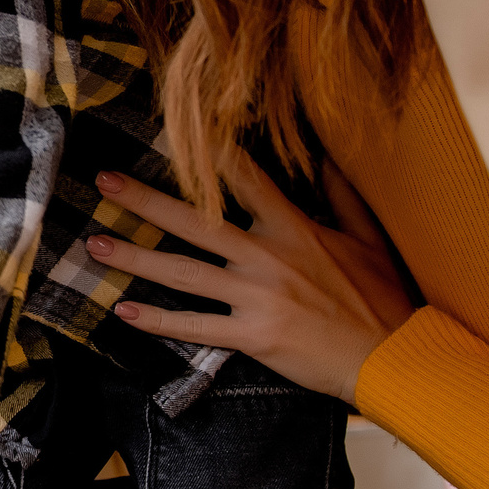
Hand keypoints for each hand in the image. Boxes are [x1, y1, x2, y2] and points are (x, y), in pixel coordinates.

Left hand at [85, 151, 414, 403]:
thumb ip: (343, 196)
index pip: (246, 180)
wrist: (392, 357)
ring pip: (183, 272)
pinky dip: (158, 321)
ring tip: (95, 245)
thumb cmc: (382, 299)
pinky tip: (124, 311)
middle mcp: (267, 256)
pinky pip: (195, 327)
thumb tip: (329, 156)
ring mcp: (256, 296)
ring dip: (135, 257)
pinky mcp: (252, 335)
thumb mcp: (369, 238)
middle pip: (194, 222)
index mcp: (294, 228)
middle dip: (145, 201)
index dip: (210, 153)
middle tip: (104, 183)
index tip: (173, 131)